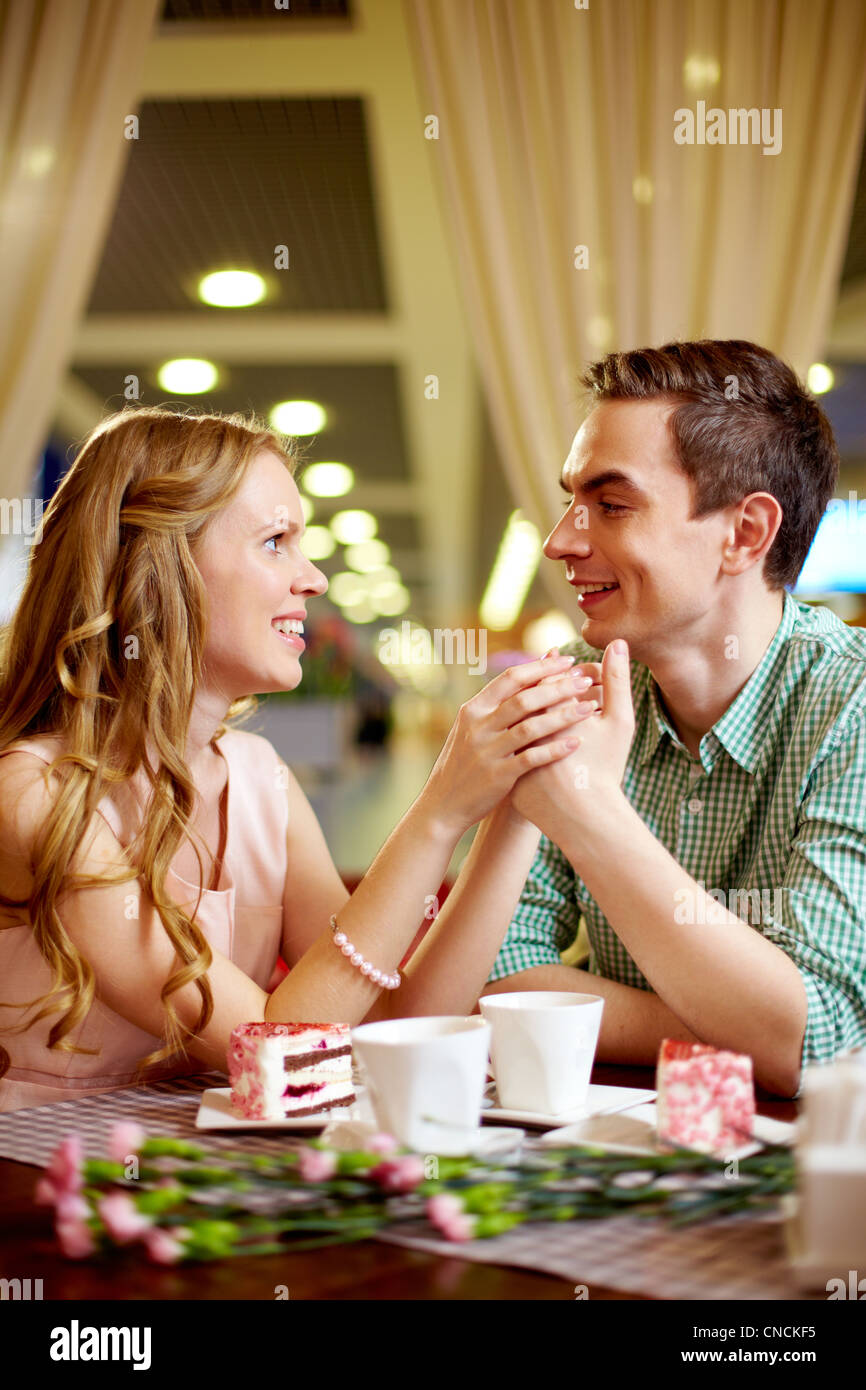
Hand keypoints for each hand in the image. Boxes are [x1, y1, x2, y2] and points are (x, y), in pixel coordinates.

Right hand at [421, 653, 600, 835]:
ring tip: (589, 708)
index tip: (568, 660)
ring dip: (563, 716)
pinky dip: (555, 749)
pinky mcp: (497, 776)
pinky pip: (531, 759)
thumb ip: (499, 702)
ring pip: (530, 727)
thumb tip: (527, 672)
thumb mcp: (473, 727)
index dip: (541, 667)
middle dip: (559, 687)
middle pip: (524, 699)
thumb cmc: (466, 762)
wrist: (443, 804)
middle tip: (586, 679)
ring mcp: (487, 751)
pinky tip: (577, 743)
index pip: (510, 678)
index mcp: (473, 709)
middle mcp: (478, 726)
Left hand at [509, 640, 634, 841]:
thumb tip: (619, 643)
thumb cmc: (606, 769)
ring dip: (528, 729)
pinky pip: (512, 763)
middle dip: (539, 700)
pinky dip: (524, 756)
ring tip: (548, 727)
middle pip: (524, 706)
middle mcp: (522, 734)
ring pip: (514, 736)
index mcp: (546, 714)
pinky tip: (539, 754)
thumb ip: (618, 680)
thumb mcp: (618, 722)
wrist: (587, 821)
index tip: (567, 676)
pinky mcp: (508, 782)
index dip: (557, 678)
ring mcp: (510, 760)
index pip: (544, 684)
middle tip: (555, 697)